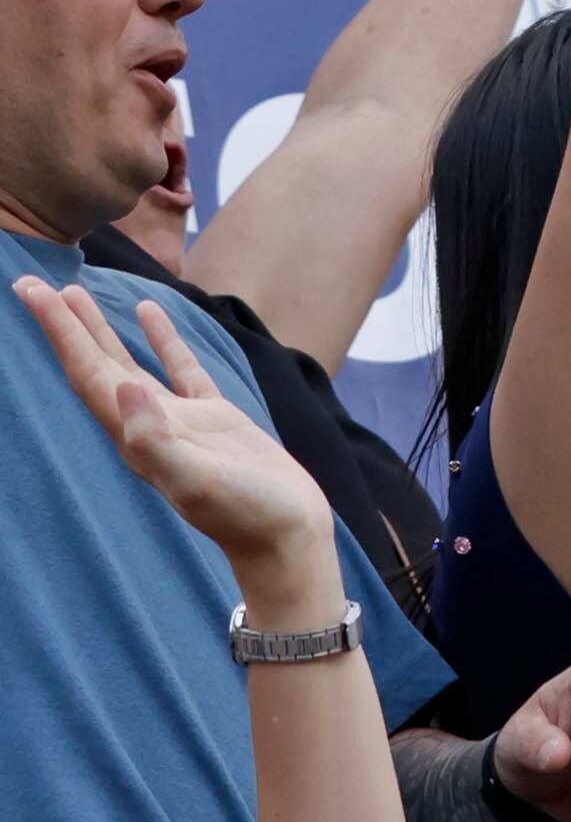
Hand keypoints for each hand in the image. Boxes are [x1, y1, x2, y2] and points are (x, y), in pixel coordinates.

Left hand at [15, 277, 328, 563]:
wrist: (285, 538)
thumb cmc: (246, 515)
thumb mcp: (199, 481)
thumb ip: (158, 440)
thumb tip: (126, 389)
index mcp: (135, 437)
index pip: (88, 374)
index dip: (61, 333)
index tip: (34, 292)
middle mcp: (146, 426)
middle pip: (94, 366)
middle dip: (64, 326)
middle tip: (33, 283)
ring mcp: (180, 420)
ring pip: (127, 364)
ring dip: (100, 330)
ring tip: (75, 293)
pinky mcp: (214, 418)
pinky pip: (179, 368)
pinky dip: (161, 338)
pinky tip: (150, 312)